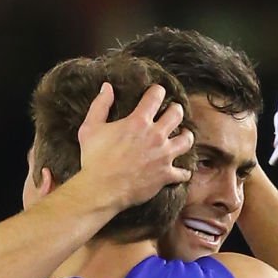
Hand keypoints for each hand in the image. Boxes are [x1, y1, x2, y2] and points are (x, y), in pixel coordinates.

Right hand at [77, 82, 193, 210]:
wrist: (102, 190)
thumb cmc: (94, 159)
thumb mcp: (90, 128)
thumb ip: (100, 105)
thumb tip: (107, 87)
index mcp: (138, 122)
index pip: (156, 96)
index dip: (158, 91)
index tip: (157, 92)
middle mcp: (155, 136)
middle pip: (177, 114)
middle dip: (176, 110)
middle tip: (173, 111)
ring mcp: (163, 156)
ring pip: (187, 140)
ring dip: (186, 136)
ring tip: (183, 135)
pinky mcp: (165, 175)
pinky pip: (183, 172)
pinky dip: (183, 172)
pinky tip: (181, 171)